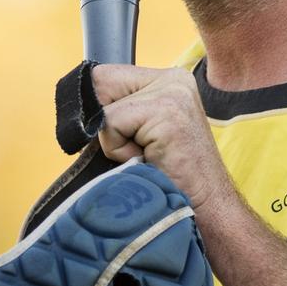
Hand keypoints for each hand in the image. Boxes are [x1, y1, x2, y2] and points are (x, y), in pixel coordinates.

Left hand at [90, 65, 232, 211]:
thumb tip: (79, 107)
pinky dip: (120, 150)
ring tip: (147, 157)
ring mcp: (172, 93)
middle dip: (107, 123)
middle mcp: (174, 80)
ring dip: (115, 143)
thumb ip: (122, 111)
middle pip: (101, 82)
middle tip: (139, 148)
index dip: (100, 109)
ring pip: (105, 110)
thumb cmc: (170, 178)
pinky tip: (149, 160)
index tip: (127, 138)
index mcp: (170, 80)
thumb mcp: (145, 134)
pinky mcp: (166, 111)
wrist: (206, 209)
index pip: (106, 76)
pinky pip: (112, 124)